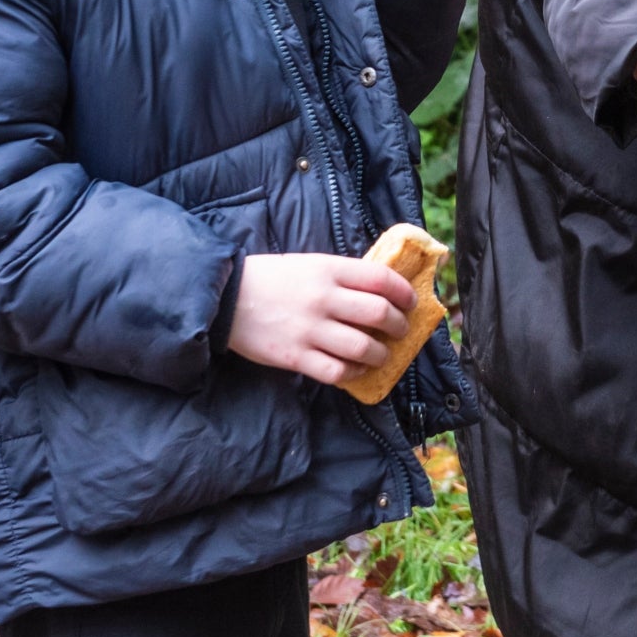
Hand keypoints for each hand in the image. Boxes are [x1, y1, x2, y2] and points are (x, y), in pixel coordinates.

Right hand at [226, 253, 412, 387]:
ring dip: (381, 354)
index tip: (410, 302)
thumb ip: (343, 276)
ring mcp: (310, 330)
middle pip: (380, 314)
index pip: (381, 279)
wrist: (226, 298)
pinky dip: (354, 372)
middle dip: (399, 326)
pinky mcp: (296, 357)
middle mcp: (323, 299)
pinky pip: (337, 371)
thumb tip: (381, 292)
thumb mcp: (310, 264)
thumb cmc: (272, 279)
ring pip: (363, 347)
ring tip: (381, 353)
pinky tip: (356, 368)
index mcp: (329, 270)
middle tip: (400, 330)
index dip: (404, 292)